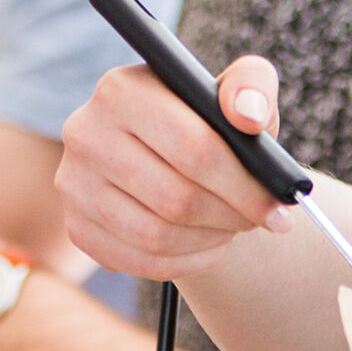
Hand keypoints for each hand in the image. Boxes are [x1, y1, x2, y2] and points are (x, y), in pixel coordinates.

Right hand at [57, 55, 292, 278]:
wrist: (165, 160)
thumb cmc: (209, 125)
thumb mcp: (237, 95)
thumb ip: (252, 87)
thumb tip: (248, 115)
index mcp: (122, 89)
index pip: (194, 148)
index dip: (244, 185)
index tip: (278, 205)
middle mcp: (85, 133)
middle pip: (176, 198)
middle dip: (230, 216)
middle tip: (259, 221)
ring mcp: (73, 185)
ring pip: (157, 235)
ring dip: (210, 240)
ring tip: (232, 228)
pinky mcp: (76, 227)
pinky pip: (140, 262)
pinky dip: (185, 263)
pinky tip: (208, 247)